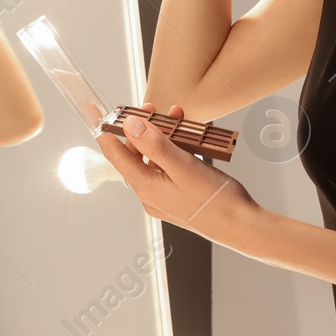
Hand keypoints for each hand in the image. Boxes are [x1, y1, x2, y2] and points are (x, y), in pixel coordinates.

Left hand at [94, 102, 262, 250]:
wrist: (242, 227)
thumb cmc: (217, 201)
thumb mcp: (184, 167)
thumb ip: (155, 146)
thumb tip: (130, 126)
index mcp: (145, 187)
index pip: (114, 154)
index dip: (103, 129)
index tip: (93, 110)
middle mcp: (149, 194)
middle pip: (133, 155)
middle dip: (140, 128)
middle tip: (151, 107)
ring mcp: (163, 197)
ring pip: (152, 159)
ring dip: (161, 136)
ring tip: (175, 116)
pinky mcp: (177, 197)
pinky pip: (166, 168)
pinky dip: (172, 150)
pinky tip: (186, 138)